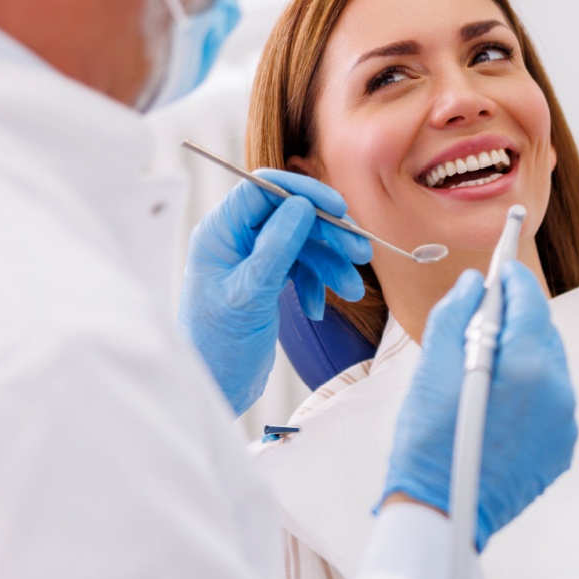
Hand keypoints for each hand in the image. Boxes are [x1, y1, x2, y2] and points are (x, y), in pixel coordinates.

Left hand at [179, 170, 372, 415]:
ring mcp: (251, 259)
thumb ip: (276, 248)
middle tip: (361, 253)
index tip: (339, 209)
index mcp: (219, 233)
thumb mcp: (250, 295)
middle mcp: (234, 240)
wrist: (217, 388)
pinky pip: (302, 268)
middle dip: (328, 235)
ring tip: (351, 292)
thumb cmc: (218, 346)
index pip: (263, 190)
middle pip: (291, 217)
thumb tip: (302, 205)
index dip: (303, 192)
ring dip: (330, 265)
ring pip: (302, 244)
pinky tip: (317, 309)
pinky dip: (317, 284)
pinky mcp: (266, 280)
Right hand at [383, 263, 577, 549]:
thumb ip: (456, 316)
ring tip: (485, 365)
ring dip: (522, 356)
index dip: (512, 280)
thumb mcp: (433, 370)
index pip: (529, 302)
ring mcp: (564, 423)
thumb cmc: (429, 445)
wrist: (443, 516)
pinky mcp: (561, 448)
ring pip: (549, 368)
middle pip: (542, 334)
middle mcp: (558, 391)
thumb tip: (473, 284)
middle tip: (484, 314)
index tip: (500, 269)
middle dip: (516, 319)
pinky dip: (530, 392)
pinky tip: (498, 401)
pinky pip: (551, 403)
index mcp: (528, 366)